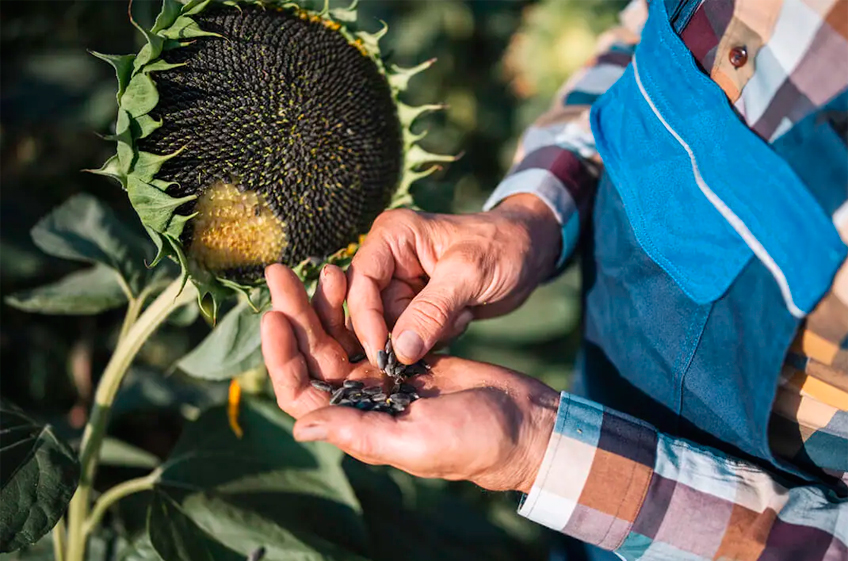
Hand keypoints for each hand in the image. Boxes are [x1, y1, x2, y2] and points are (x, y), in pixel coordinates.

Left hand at [262, 263, 558, 492]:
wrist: (521, 422)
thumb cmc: (473, 440)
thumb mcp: (415, 440)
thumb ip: (360, 432)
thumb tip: (300, 427)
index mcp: (356, 424)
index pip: (301, 391)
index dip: (282, 356)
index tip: (274, 317)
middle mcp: (361, 400)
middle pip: (313, 355)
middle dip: (295, 314)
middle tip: (279, 274)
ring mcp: (382, 377)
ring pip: (338, 336)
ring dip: (323, 304)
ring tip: (319, 267)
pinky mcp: (404, 356)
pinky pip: (368, 326)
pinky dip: (355, 305)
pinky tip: (349, 277)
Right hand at [347, 194, 560, 364]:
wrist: (531, 251)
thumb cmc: (503, 247)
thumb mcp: (469, 275)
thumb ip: (432, 311)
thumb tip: (398, 351)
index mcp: (391, 237)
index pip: (360, 284)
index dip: (366, 321)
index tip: (383, 355)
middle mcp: (388, 259)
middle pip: (371, 312)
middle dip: (404, 331)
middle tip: (443, 329)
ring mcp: (402, 285)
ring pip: (393, 329)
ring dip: (427, 334)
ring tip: (461, 312)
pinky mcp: (417, 307)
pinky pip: (412, 336)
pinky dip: (437, 337)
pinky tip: (463, 316)